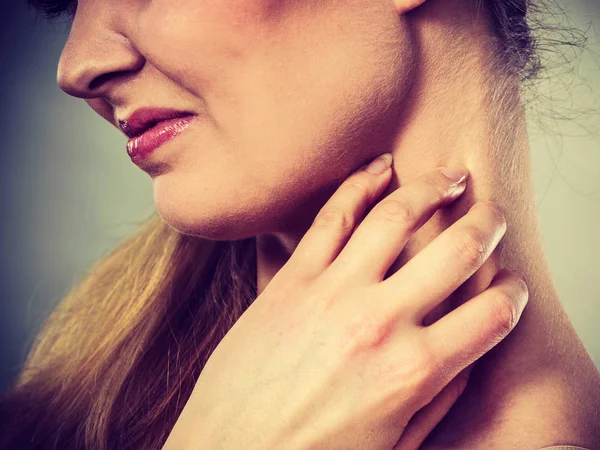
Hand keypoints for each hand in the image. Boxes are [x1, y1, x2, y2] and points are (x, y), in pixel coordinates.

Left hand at [162, 153, 528, 449]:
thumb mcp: (395, 443)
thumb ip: (438, 394)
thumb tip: (467, 349)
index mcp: (414, 371)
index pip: (492, 313)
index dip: (513, 292)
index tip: (511, 283)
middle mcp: (379, 322)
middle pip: (456, 250)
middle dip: (487, 224)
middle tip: (492, 214)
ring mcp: (332, 293)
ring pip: (396, 217)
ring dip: (433, 188)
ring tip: (451, 176)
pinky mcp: (291, 279)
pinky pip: (332, 216)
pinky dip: (359, 183)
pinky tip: (380, 168)